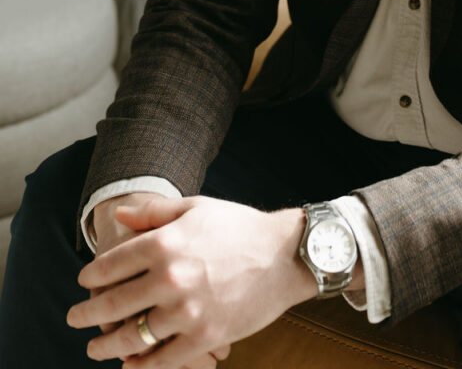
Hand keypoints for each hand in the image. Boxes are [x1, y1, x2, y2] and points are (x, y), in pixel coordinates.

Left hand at [67, 195, 317, 367]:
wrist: (286, 255)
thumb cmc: (240, 227)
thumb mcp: (197, 208)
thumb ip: (154, 213)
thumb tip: (119, 215)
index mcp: (165, 243)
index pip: (109, 266)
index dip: (90, 277)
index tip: (85, 283)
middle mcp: (170, 278)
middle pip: (111, 306)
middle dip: (86, 315)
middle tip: (74, 319)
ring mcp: (186, 312)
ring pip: (130, 338)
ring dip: (105, 346)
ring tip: (96, 347)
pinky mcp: (204, 338)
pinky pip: (161, 361)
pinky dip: (139, 366)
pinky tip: (129, 364)